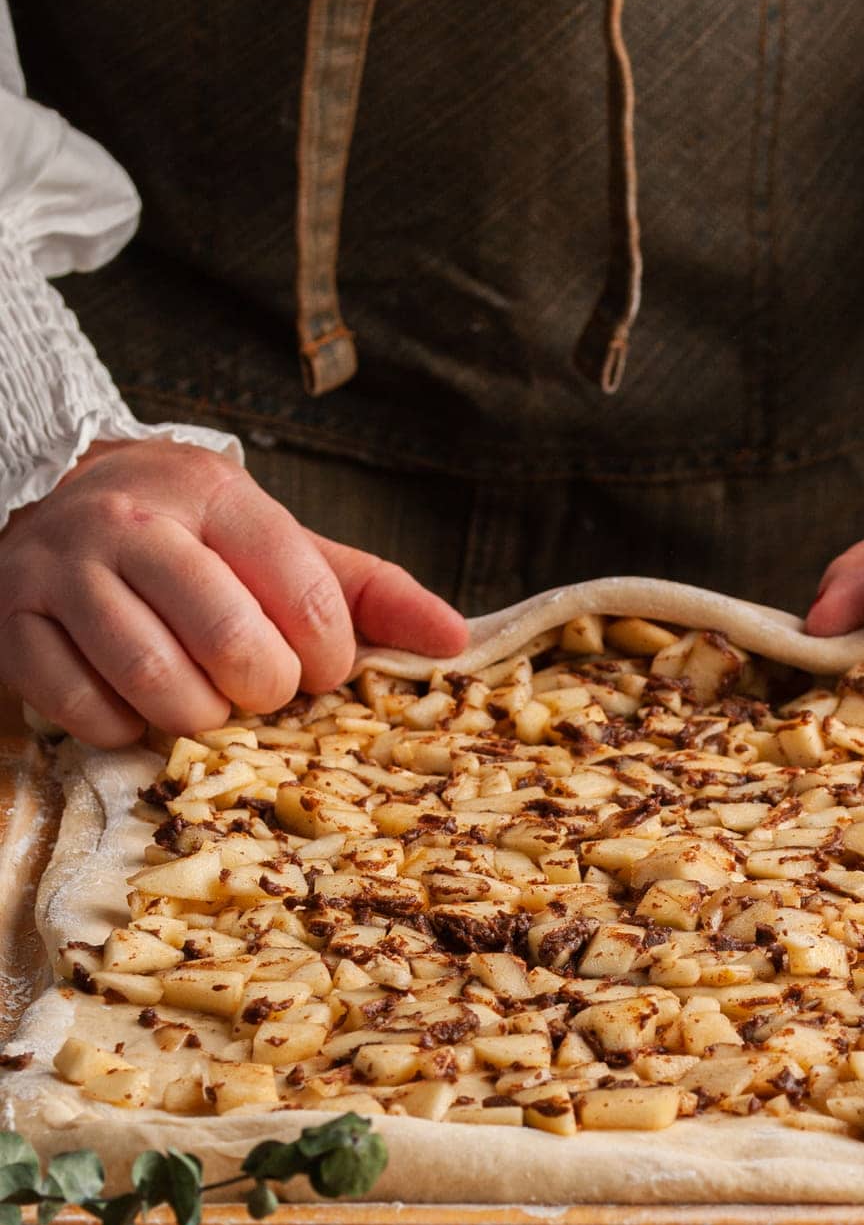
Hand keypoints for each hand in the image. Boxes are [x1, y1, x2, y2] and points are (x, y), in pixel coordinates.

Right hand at [0, 439, 467, 746]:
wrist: (53, 501)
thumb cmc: (192, 543)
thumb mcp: (280, 546)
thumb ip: (368, 592)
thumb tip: (458, 640)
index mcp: (214, 494)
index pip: (302, 592)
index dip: (328, 656)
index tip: (319, 666)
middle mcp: (133, 523)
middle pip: (232, 645)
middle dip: (264, 691)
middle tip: (260, 688)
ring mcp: (63, 573)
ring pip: (156, 685)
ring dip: (199, 719)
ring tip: (206, 702)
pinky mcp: (12, 626)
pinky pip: (85, 711)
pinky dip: (125, 730)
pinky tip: (138, 707)